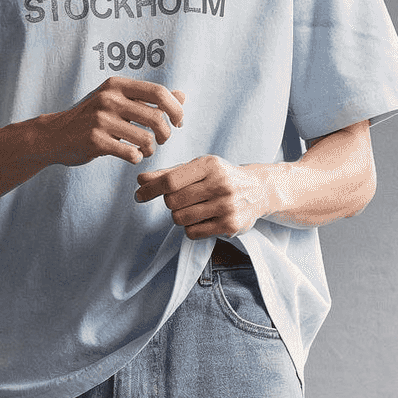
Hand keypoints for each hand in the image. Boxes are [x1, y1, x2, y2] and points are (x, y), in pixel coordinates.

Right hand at [42, 77, 186, 167]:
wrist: (54, 135)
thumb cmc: (92, 118)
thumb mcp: (118, 101)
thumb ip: (149, 99)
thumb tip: (183, 95)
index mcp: (117, 85)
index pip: (158, 92)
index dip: (175, 109)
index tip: (178, 122)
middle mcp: (109, 98)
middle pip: (156, 117)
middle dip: (166, 134)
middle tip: (162, 140)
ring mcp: (100, 120)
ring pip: (145, 139)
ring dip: (151, 149)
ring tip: (144, 150)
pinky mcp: (95, 141)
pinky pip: (131, 154)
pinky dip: (136, 158)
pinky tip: (131, 157)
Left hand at [133, 154, 280, 238]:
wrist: (258, 190)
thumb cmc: (221, 177)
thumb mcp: (198, 169)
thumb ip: (169, 174)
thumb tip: (140, 180)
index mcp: (209, 165)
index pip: (170, 181)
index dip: (150, 190)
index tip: (139, 196)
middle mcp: (220, 184)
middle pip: (173, 202)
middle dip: (171, 203)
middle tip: (182, 200)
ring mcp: (226, 206)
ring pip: (181, 219)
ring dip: (180, 217)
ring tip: (193, 209)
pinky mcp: (230, 225)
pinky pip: (193, 232)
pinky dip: (190, 228)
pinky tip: (202, 219)